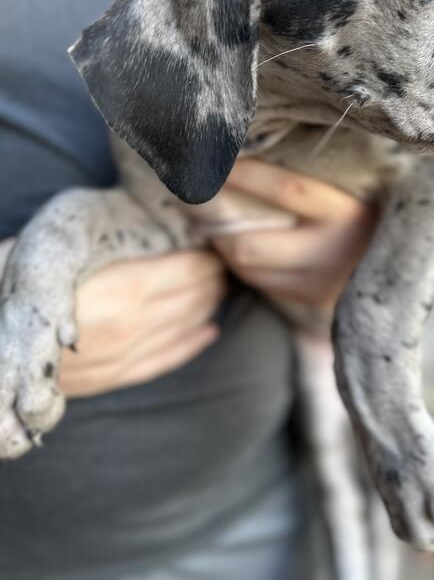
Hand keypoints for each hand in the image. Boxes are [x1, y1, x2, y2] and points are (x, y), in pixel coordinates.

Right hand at [60, 249, 226, 397]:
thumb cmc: (27, 291)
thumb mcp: (72, 256)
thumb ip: (120, 252)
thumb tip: (156, 241)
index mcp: (127, 286)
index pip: (188, 270)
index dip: (206, 259)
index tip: (213, 249)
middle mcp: (134, 322)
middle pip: (192, 298)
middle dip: (213, 280)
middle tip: (222, 267)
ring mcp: (126, 353)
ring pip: (185, 327)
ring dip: (208, 306)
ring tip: (219, 291)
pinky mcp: (114, 376)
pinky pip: (167, 358)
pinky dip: (193, 343)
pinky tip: (210, 331)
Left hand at [212, 160, 377, 314]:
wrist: (406, 258)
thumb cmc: (369, 208)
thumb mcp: (350, 187)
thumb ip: (311, 176)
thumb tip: (251, 146)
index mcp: (347, 212)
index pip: (286, 189)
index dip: (244, 175)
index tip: (215, 158)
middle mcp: (335, 251)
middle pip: (252, 244)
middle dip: (216, 223)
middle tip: (199, 200)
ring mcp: (323, 283)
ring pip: (249, 267)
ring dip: (222, 244)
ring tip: (213, 221)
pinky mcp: (313, 299)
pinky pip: (260, 283)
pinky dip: (241, 263)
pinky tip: (237, 245)